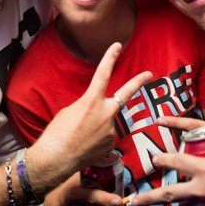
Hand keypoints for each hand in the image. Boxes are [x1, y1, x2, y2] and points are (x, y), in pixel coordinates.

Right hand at [28, 43, 151, 194]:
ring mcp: (110, 130)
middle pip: (126, 94)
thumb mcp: (69, 111)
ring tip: (80, 138)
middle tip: (149, 74)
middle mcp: (105, 113)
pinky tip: (85, 147)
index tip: (117, 46)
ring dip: (97, 127)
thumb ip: (87, 107)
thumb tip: (96, 112)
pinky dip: (96, 141)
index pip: (103, 74)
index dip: (110, 58)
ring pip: (107, 123)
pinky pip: (106, 138)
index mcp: (91, 101)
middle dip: (138, 82)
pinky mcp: (111, 145)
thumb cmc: (57, 133)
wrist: (55, 159)